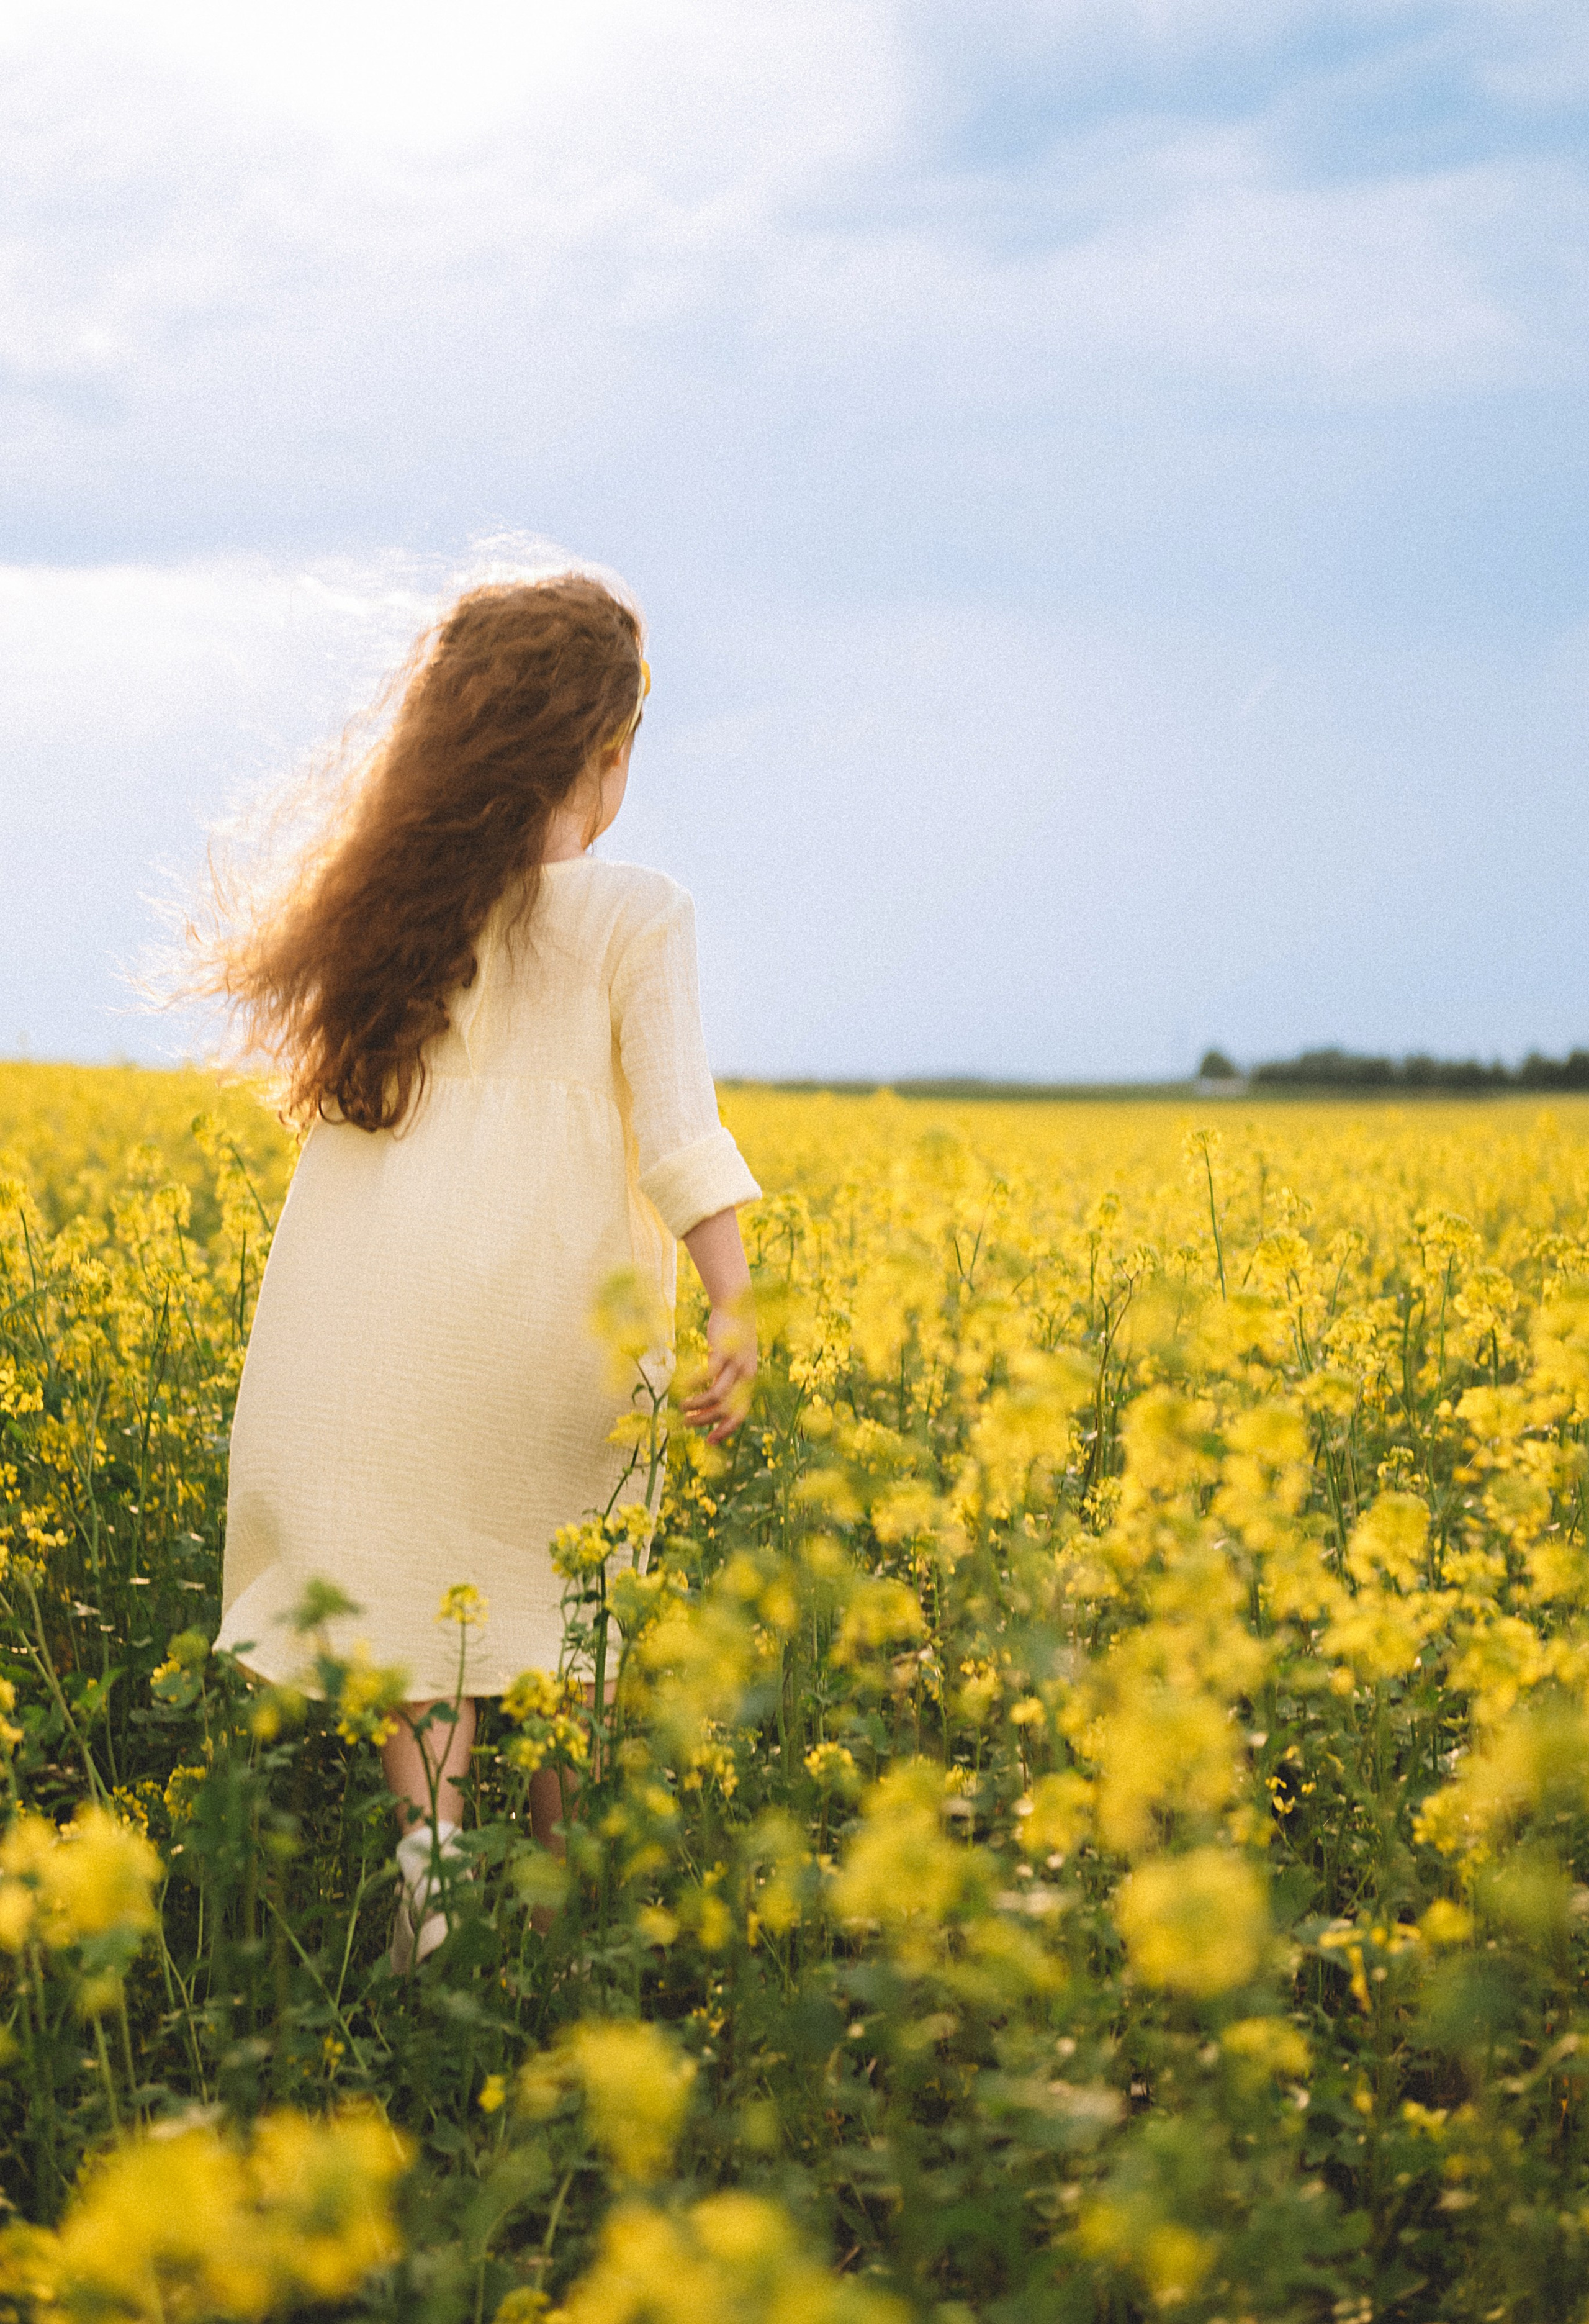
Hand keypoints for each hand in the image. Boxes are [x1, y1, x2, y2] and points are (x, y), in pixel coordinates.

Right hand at [683, 1297, 756, 1443]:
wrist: (737, 1305)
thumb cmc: (730, 1337)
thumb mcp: (730, 1363)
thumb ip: (723, 1381)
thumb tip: (708, 1402)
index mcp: (747, 1381)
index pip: (739, 1414)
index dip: (725, 1430)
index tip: (709, 1443)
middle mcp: (745, 1375)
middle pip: (726, 1409)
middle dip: (706, 1421)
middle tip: (686, 1423)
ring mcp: (736, 1363)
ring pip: (716, 1394)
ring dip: (697, 1404)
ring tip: (681, 1406)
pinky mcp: (724, 1350)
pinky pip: (709, 1373)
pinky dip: (694, 1382)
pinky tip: (682, 1385)